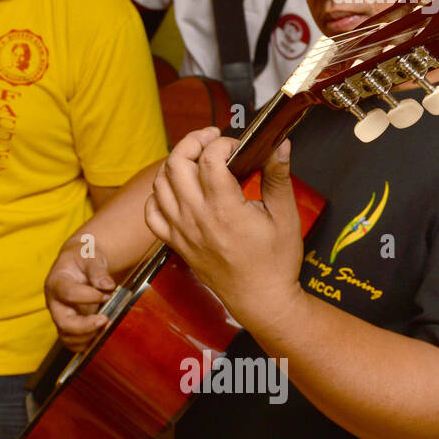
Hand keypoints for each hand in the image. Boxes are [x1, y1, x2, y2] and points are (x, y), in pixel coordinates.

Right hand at [45, 242, 115, 352]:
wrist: (78, 264)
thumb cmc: (82, 259)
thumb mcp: (89, 256)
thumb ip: (98, 270)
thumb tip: (107, 285)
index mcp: (56, 282)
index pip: (67, 293)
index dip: (88, 296)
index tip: (107, 293)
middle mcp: (54, 302)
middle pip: (63, 322)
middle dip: (86, 326)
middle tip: (105, 319)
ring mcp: (60, 316)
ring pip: (68, 337)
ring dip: (89, 336)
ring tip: (106, 325)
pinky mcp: (68, 326)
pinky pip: (73, 343)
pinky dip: (87, 344)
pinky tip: (101, 334)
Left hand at [143, 127, 303, 326]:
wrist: (260, 299)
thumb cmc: (275, 261)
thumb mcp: (285, 216)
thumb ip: (278, 177)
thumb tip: (280, 145)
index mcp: (224, 209)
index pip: (209, 160)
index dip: (221, 143)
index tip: (237, 145)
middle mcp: (196, 218)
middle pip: (176, 164)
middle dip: (192, 142)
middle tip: (210, 139)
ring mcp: (181, 231)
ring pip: (160, 184)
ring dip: (175, 164)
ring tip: (195, 160)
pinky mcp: (175, 243)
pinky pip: (152, 213)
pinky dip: (159, 195)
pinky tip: (176, 190)